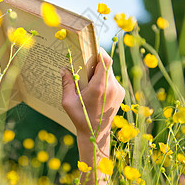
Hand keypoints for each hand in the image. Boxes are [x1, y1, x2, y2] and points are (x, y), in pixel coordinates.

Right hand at [61, 48, 123, 184]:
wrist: (95, 135)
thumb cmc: (80, 118)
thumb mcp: (68, 101)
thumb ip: (66, 83)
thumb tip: (63, 69)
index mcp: (100, 86)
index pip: (105, 60)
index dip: (98, 52)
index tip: (89, 49)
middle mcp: (112, 86)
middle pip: (107, 64)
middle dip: (96, 61)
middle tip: (85, 62)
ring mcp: (118, 90)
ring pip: (110, 71)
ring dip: (100, 70)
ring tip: (88, 77)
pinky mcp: (120, 94)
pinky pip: (112, 79)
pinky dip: (104, 78)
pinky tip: (94, 87)